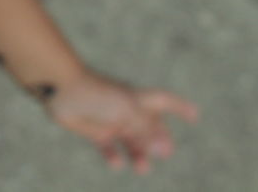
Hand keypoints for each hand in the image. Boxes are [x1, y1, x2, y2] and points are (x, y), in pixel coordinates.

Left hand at [45, 68, 198, 174]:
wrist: (62, 89)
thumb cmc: (98, 95)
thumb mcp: (128, 112)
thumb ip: (146, 131)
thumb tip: (163, 150)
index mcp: (138, 99)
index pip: (165, 101)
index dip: (181, 107)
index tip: (195, 115)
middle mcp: (127, 110)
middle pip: (149, 127)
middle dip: (158, 140)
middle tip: (164, 153)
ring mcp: (111, 120)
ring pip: (131, 141)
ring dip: (139, 154)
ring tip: (142, 167)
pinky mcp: (95, 130)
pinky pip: (109, 147)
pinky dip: (114, 157)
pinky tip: (117, 163)